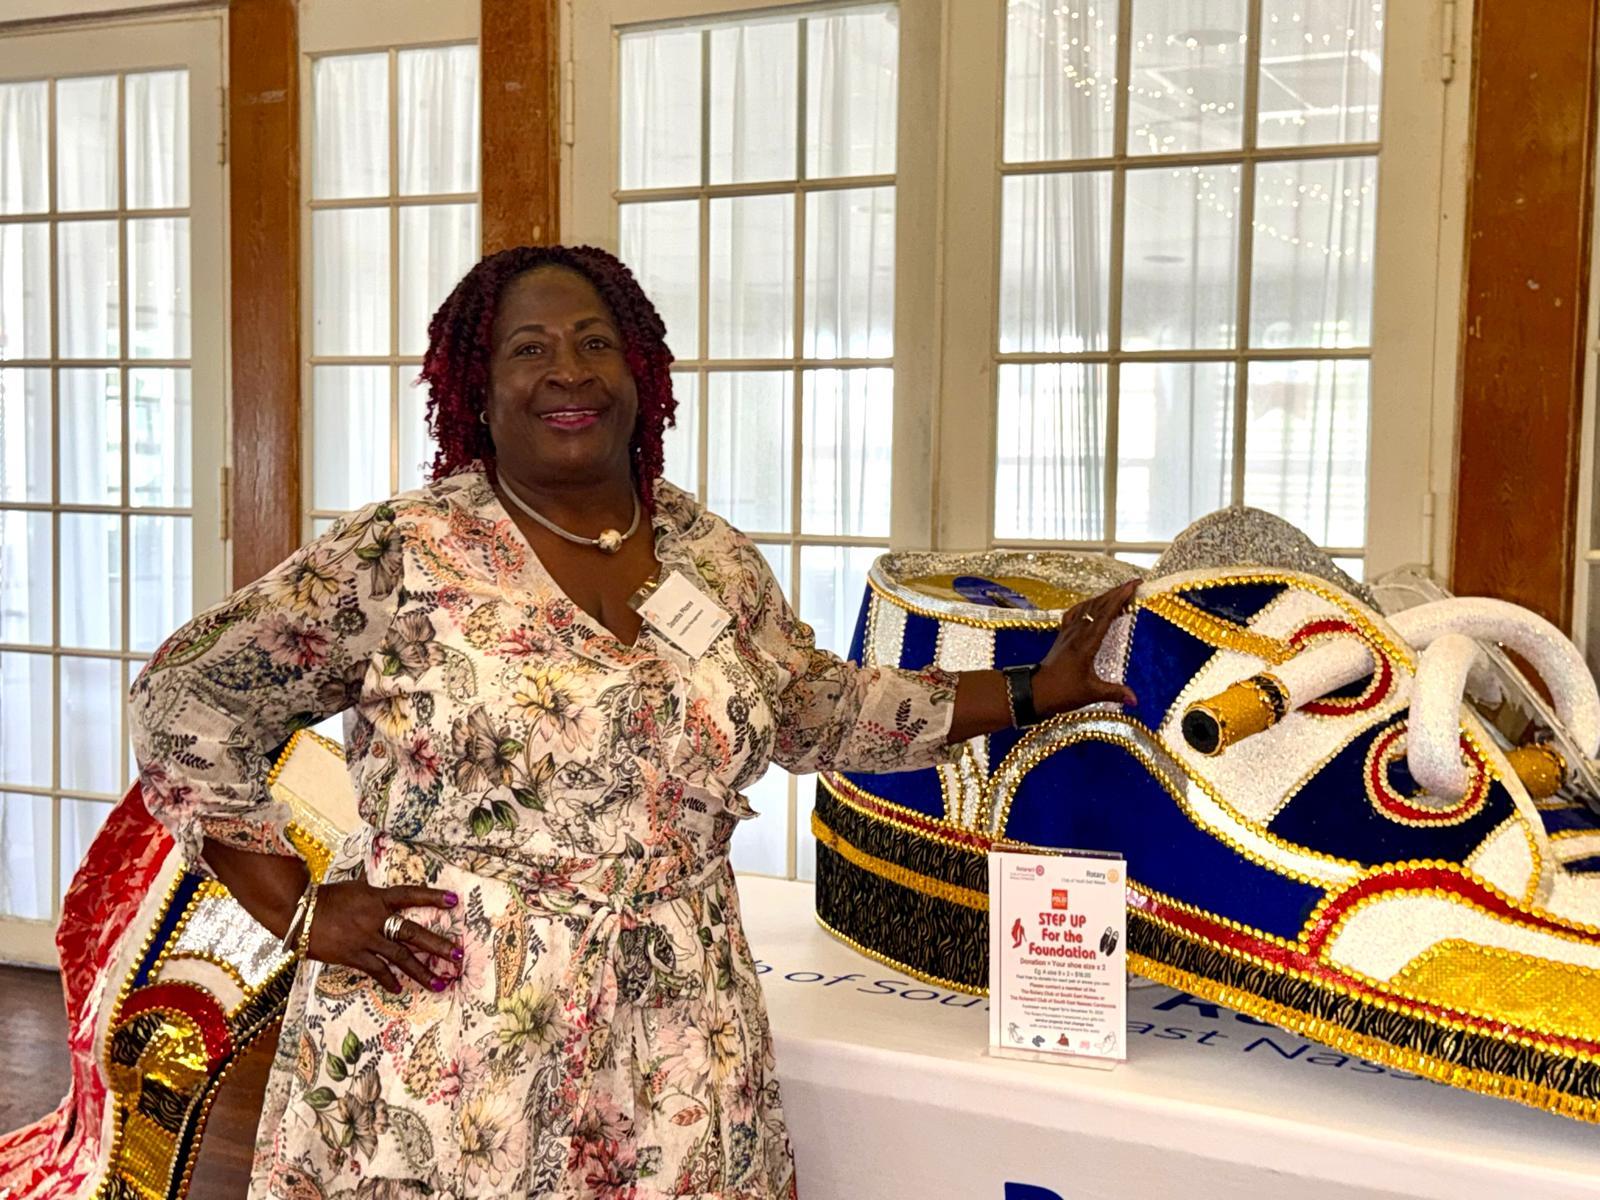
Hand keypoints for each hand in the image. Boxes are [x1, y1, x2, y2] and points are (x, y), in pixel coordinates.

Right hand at [305, 879, 462, 993]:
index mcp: (378, 898)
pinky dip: (389, 980)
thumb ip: (376, 896)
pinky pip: (377, 970)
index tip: (454, 900)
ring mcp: (366, 939)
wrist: (299, 913)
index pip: (411, 895)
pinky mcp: (353, 956)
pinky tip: (400, 988)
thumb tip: (390, 900)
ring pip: (400, 957)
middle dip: (438, 945)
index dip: (432, 896)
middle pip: (413, 933)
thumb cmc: (327, 898)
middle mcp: (376, 918)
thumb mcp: (356, 889)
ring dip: (421, 971)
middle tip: (458, 956)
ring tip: (440, 982)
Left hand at [1032, 579, 1139, 716]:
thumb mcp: (1091, 694)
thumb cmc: (1061, 693)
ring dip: (1102, 598)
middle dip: (1115, 593)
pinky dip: (1085, 606)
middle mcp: (1076, 634)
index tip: (1132, 586)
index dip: (1119, 599)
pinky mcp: (1061, 637)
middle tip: (1132, 584)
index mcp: (1086, 644)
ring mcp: (1067, 634)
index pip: (1105, 615)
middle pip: (1097, 606)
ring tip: (1117, 593)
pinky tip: (1090, 605)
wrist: (1034, 693)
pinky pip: (1073, 615)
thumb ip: (1114, 693)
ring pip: (1085, 608)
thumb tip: (1135, 700)